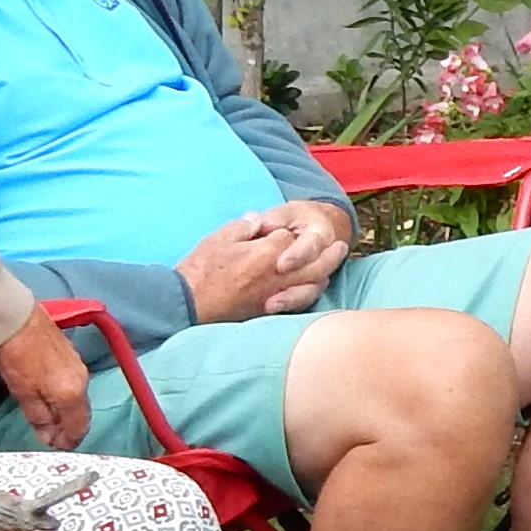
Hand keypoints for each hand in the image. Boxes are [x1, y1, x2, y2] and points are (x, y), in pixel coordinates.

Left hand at [0, 313, 90, 448]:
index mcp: (72, 395)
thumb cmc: (17, 358)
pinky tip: (51, 393)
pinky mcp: (71, 353)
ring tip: (49, 415)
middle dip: (68, 426)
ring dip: (66, 410)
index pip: (79, 426)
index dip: (69, 440)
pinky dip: (65, 394)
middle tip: (52, 435)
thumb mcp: (24, 394)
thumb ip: (39, 418)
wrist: (16, 318)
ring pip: (77, 397)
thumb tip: (49, 437)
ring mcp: (78, 365)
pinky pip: (74, 383)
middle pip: (80, 412)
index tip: (57, 446)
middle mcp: (82, 381)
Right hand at [178, 207, 338, 323]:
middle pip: (314, 262)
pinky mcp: (270, 310)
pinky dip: (310, 293)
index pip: (291, 237)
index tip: (281, 230)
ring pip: (311, 284)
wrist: (188, 304)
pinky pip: (299, 301)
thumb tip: (258, 220)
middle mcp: (277, 275)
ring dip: (325, 273)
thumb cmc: (201, 269)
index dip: (287, 232)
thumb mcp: (219, 238)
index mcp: (266, 253)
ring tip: (333, 265)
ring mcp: (276, 294)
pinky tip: (313, 287)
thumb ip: (243, 227)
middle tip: (341, 246)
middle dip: (330, 254)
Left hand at [259, 202, 353, 297]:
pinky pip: (303, 300)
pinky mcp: (308, 287)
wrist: (316, 228)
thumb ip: (274, 219)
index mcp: (320, 233)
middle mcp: (324, 256)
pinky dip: (289, 306)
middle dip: (295, 284)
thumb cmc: (296, 219)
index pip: (311, 245)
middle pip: (316, 273)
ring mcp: (318, 274)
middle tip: (272, 294)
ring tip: (270, 306)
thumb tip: (258, 224)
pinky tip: (270, 309)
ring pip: (311, 290)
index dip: (297, 255)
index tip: (281, 265)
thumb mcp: (286, 212)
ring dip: (292, 299)